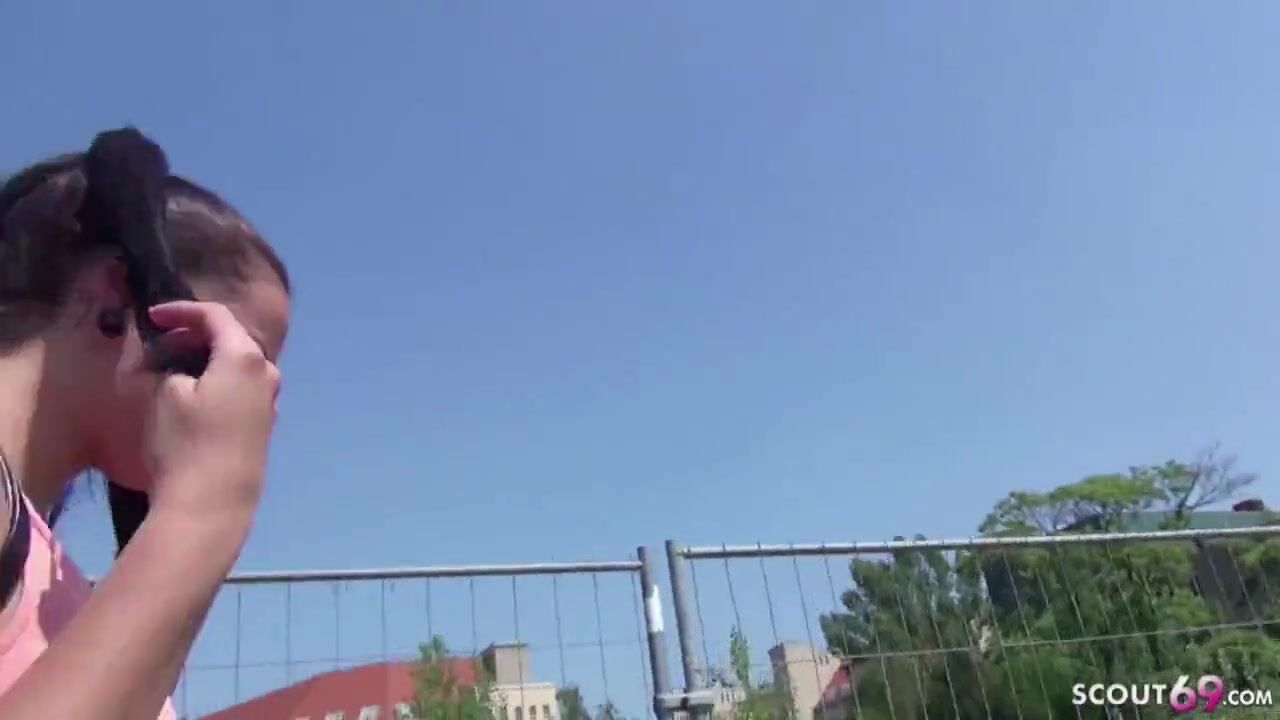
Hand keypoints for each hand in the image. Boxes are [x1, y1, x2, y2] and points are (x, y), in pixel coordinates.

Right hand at [142, 301, 280, 526]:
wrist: (211, 503)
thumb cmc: (185, 442)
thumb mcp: (166, 394)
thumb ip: (172, 367)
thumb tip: (177, 366)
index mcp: (245, 357)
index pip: (216, 316)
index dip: (182, 310)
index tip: (152, 317)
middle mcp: (268, 374)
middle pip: (233, 339)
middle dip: (195, 335)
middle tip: (161, 341)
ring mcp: (271, 403)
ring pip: (239, 366)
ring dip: (208, 360)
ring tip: (174, 367)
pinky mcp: (264, 428)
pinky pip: (242, 390)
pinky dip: (218, 382)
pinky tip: (195, 395)